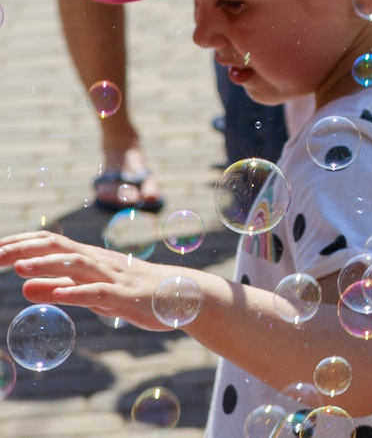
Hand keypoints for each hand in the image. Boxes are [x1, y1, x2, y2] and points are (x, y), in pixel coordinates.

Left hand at [0, 232, 195, 329]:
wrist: (185, 296)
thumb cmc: (136, 293)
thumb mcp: (90, 292)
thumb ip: (59, 288)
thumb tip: (23, 287)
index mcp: (89, 259)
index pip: (49, 244)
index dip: (19, 244)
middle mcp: (99, 261)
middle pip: (58, 248)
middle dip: (24, 249)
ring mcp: (114, 276)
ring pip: (77, 265)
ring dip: (46, 265)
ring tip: (17, 267)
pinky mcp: (126, 296)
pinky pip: (99, 292)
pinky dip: (77, 292)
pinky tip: (58, 295)